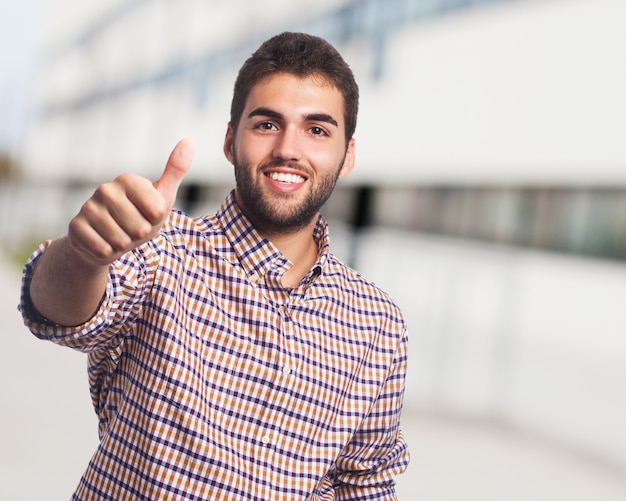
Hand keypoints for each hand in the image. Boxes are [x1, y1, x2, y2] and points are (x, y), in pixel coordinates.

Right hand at [67, 138, 195, 266]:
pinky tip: (103, 242)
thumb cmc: (139, 216)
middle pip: (141, 229)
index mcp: (127, 179)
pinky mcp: (76, 227)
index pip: (157, 211)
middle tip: (131, 228)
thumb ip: (175, 171)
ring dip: (123, 245)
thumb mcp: (162, 197)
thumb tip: (190, 141)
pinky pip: (104, 250)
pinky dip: (107, 253)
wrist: (105, 238)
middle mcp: (105, 189)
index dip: (156, 220)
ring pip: (122, 241)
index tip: (147, 214)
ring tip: (118, 234)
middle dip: (140, 235)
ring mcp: (88, 207)